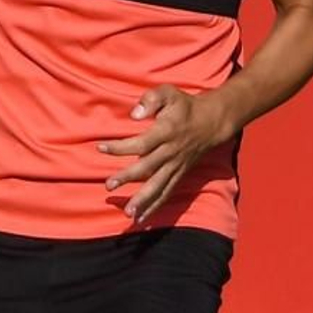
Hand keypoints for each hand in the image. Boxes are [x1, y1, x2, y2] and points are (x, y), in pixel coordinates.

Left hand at [97, 85, 236, 223]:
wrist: (212, 122)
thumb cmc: (184, 106)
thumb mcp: (169, 93)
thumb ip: (151, 99)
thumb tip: (134, 114)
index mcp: (167, 131)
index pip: (142, 143)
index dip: (121, 147)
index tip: (100, 147)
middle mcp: (171, 152)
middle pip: (148, 168)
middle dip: (128, 178)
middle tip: (109, 185)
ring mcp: (176, 166)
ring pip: (159, 186)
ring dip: (143, 201)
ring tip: (128, 214)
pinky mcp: (179, 175)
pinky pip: (167, 193)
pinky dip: (155, 207)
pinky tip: (141, 219)